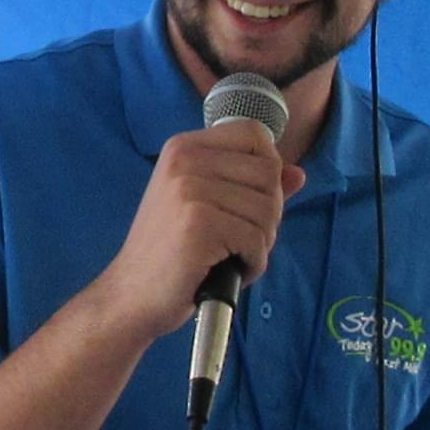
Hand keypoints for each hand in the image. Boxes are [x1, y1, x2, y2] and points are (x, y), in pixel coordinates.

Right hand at [95, 119, 307, 347]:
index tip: (248, 202)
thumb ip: (252, 187)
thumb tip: (298, 174)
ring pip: (268, 209)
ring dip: (260, 244)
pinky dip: (253, 264)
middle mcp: (185, 159)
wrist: (131, 295)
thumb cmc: (172, 254)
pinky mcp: (199, 223)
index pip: (254, 134)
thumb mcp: (208, 208)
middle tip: (239, 240)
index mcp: (184, 147)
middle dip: (268, 214)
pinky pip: (256, 240)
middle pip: (269, 172)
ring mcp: (190, 189)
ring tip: (230, 257)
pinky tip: (228, 273)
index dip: (267, 169)